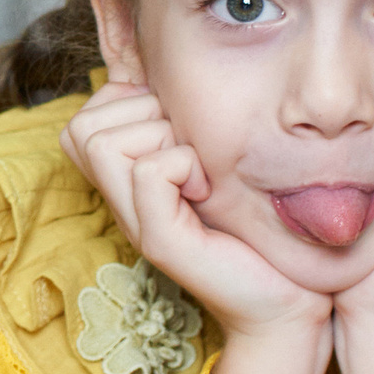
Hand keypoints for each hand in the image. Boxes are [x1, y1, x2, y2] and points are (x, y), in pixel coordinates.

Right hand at [59, 82, 327, 346]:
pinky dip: (185, 166)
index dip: (130, 105)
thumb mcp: (214, 162)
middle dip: (143, 118)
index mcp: (126, 181)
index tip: (181, 135)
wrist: (290, 302)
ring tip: (200, 174)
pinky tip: (209, 191)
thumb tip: (163, 71)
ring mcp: (134, 223)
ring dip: (163, 140)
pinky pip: (149, 171)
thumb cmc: (259, 229)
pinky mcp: (160, 242)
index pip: (84, 116)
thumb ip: (183, 126)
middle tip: (193, 154)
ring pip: (104, 142)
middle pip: (84, 126)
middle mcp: (120, 201)